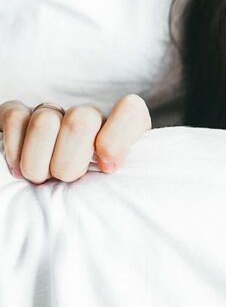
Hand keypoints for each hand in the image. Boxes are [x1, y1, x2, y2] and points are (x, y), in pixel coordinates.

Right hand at [0, 94, 151, 183]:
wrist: (57, 197)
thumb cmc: (96, 193)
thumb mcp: (119, 187)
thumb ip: (126, 176)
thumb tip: (109, 167)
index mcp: (122, 129)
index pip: (130, 109)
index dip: (116, 138)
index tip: (107, 168)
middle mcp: (89, 116)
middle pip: (81, 120)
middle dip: (70, 161)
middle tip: (67, 180)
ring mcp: (55, 113)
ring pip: (45, 121)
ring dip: (39, 162)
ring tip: (42, 179)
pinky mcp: (21, 116)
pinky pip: (14, 118)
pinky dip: (14, 149)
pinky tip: (18, 169)